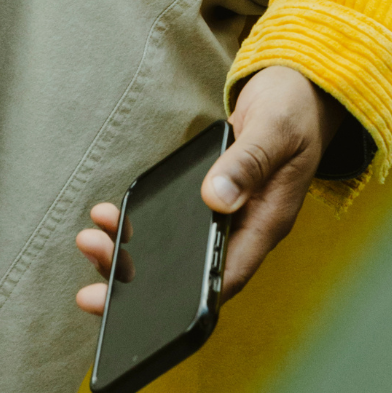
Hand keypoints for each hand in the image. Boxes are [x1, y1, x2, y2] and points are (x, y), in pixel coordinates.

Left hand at [74, 66, 342, 314]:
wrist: (300, 86)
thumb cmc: (294, 107)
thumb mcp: (274, 129)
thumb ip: (248, 163)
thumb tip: (218, 199)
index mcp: (267, 221)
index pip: (225, 277)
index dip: (182, 300)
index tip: (137, 307)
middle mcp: (247, 225)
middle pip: (191, 273)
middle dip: (139, 282)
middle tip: (93, 290)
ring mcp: (230, 211)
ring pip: (177, 250)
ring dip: (132, 253)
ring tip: (91, 242)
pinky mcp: (214, 195)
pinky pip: (176, 221)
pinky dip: (141, 223)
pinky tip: (112, 217)